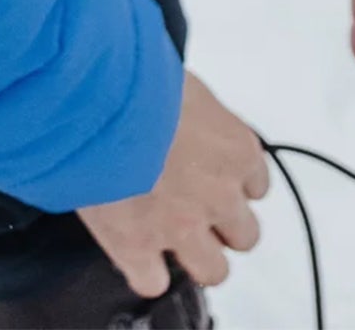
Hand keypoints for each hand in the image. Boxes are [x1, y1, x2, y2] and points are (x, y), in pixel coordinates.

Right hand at [78, 71, 267, 295]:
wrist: (97, 94)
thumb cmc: (138, 72)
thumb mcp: (181, 79)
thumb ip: (192, 106)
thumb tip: (176, 101)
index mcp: (236, 150)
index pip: (256, 184)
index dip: (231, 182)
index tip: (211, 174)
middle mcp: (219, 195)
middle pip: (244, 235)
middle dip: (221, 224)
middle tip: (191, 207)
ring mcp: (181, 227)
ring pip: (213, 270)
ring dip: (195, 256)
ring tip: (167, 235)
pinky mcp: (138, 246)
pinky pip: (153, 282)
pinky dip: (145, 271)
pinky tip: (133, 253)